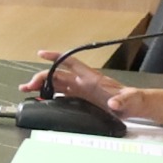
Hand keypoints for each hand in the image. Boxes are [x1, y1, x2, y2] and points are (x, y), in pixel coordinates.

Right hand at [31, 50, 162, 124]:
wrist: (136, 108)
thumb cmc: (134, 100)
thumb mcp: (131, 100)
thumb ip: (123, 100)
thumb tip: (113, 103)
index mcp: (92, 78)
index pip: (71, 63)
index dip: (56, 57)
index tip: (41, 54)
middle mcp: (83, 82)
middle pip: (57, 75)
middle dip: (41, 77)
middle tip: (27, 86)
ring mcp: (81, 90)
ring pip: (56, 84)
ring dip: (41, 86)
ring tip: (27, 90)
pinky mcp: (81, 100)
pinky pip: (61, 95)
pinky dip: (49, 96)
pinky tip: (41, 100)